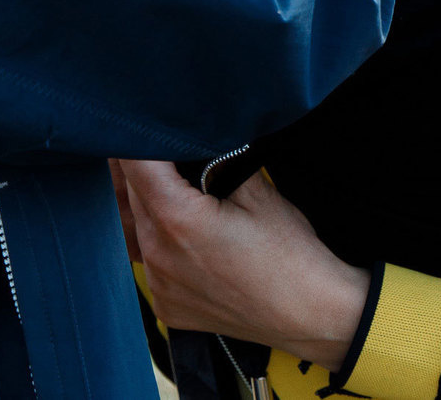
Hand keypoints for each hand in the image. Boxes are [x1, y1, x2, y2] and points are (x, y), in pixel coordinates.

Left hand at [114, 160, 368, 369]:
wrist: (309, 312)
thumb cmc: (289, 252)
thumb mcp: (258, 191)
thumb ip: (217, 160)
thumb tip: (197, 141)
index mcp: (177, 219)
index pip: (135, 165)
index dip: (141, 139)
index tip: (153, 127)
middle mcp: (158, 254)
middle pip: (131, 195)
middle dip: (146, 169)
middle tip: (169, 150)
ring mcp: (159, 285)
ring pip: (136, 229)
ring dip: (149, 205)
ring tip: (179, 191)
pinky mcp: (167, 305)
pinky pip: (150, 262)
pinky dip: (160, 242)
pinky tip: (188, 235)